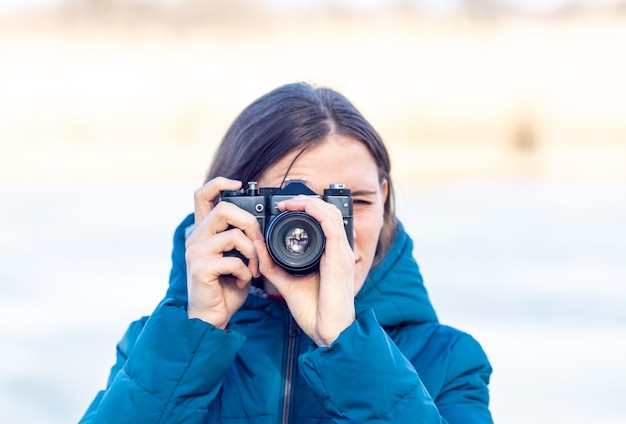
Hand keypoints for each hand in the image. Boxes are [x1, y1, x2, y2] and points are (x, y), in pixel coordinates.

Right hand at [185, 177, 262, 328]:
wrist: (212, 317)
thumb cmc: (225, 288)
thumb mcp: (236, 257)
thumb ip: (241, 239)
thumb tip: (259, 227)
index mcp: (204, 232)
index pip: (203, 195)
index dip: (220, 183)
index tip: (239, 184)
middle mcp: (195, 238)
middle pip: (224, 209)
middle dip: (250, 223)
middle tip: (258, 243)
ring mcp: (195, 252)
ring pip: (234, 235)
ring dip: (253, 253)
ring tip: (254, 269)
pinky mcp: (199, 268)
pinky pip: (233, 260)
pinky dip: (245, 272)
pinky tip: (242, 281)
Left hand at [255, 196, 355, 346]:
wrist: (329, 331)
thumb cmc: (315, 312)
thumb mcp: (287, 283)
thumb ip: (272, 265)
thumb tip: (258, 246)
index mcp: (331, 255)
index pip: (324, 221)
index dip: (306, 209)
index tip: (283, 209)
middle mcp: (339, 250)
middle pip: (328, 211)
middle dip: (305, 201)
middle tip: (284, 202)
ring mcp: (342, 252)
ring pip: (330, 213)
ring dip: (308, 202)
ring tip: (289, 203)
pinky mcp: (339, 257)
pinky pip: (331, 225)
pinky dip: (315, 211)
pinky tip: (300, 208)